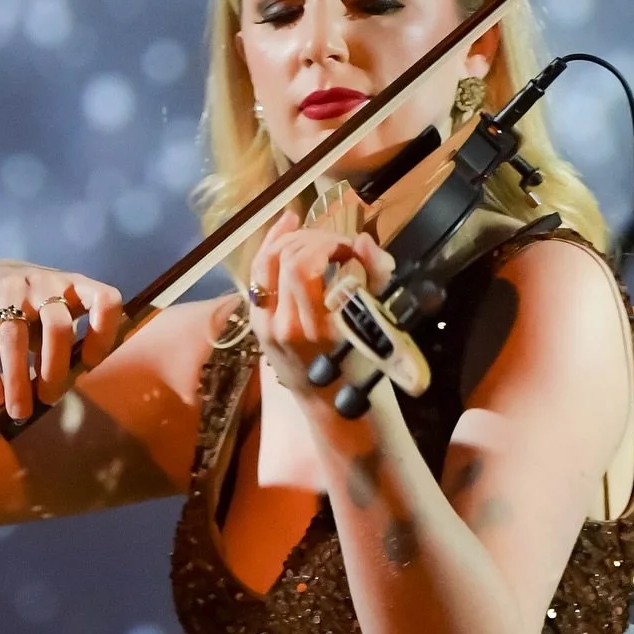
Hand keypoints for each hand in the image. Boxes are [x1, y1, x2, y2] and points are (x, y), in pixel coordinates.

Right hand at [0, 259, 124, 420]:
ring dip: (18, 380)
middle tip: (49, 399)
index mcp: (76, 285)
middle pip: (57, 326)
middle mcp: (46, 282)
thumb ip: (65, 343)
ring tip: (19, 412)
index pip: (104, 299)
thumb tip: (62, 386)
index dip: (103, 333)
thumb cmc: (31, 307)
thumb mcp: (55, 314)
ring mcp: (11, 289)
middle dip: (54, 368)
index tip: (89, 363)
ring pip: (15, 338)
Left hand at [247, 208, 395, 397]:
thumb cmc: (361, 368)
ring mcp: (263, 323)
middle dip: (313, 238)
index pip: (302, 266)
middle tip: (339, 245)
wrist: (331, 406)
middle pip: (283, 258)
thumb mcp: (376, 324)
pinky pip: (259, 275)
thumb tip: (363, 241)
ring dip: (290, 238)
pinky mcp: (257, 321)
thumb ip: (374, 277)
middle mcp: (280, 324)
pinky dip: (271, 249)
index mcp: (311, 327)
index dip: (326, 243)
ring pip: (264, 261)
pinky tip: (287, 228)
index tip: (350, 248)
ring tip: (312, 230)